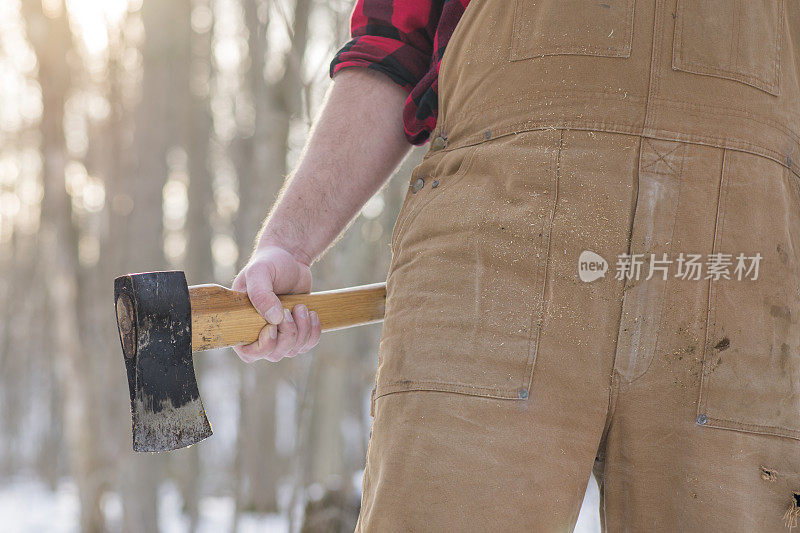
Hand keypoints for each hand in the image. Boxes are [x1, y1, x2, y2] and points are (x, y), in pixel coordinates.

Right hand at [232, 245, 321, 361]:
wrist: (289, 257)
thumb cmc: (268, 263)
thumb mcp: (259, 273)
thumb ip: (261, 294)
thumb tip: (274, 320)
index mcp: (241, 323)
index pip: (248, 353)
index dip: (263, 347)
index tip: (273, 326)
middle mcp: (258, 332)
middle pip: (274, 354)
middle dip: (288, 334)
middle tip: (291, 310)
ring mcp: (279, 334)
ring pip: (292, 350)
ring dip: (302, 330)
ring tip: (301, 307)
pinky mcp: (296, 330)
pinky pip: (307, 344)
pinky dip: (313, 332)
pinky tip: (313, 313)